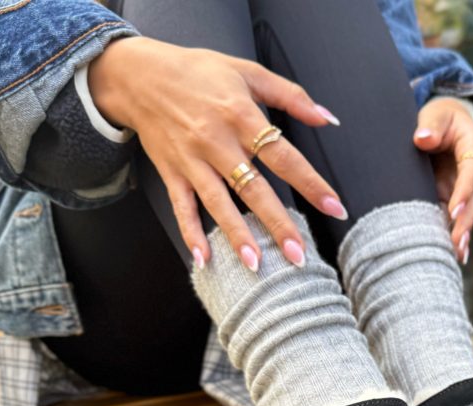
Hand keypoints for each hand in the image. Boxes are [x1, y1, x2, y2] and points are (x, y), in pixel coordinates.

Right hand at [89, 36, 346, 269]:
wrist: (137, 74)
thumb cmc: (198, 72)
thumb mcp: (247, 72)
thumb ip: (292, 95)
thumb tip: (328, 118)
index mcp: (241, 115)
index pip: (283, 156)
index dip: (311, 183)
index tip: (335, 208)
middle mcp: (217, 142)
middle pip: (253, 189)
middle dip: (277, 224)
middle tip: (299, 255)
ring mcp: (193, 160)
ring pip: (219, 203)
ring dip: (237, 236)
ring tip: (256, 265)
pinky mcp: (172, 172)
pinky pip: (182, 207)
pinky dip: (191, 233)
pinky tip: (204, 259)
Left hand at [413, 97, 472, 263]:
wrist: (445, 125)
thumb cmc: (441, 117)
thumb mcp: (436, 114)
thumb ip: (430, 125)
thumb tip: (422, 139)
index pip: (471, 172)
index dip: (464, 192)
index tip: (454, 210)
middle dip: (466, 222)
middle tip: (457, 243)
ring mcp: (465, 187)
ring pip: (468, 213)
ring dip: (462, 233)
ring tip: (456, 255)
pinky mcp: (455, 197)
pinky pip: (455, 217)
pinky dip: (452, 234)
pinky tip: (448, 253)